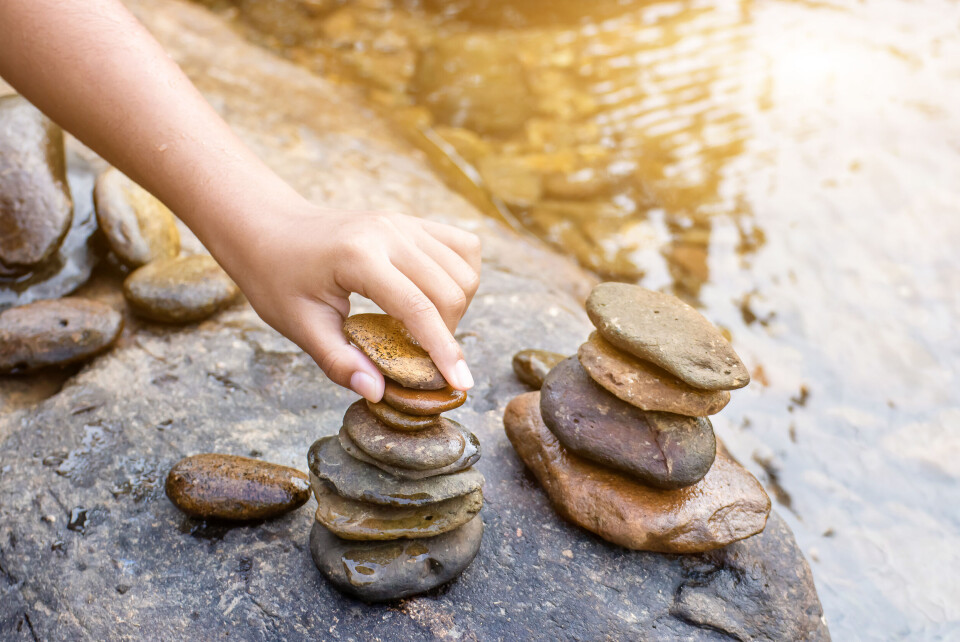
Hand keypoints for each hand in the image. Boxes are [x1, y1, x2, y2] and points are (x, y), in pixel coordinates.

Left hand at [218, 197, 480, 401]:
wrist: (269, 228)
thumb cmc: (277, 279)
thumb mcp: (299, 326)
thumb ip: (339, 361)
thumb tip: (378, 392)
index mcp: (359, 256)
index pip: (418, 308)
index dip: (444, 350)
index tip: (461, 385)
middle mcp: (389, 232)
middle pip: (450, 290)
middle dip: (448, 333)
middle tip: (419, 355)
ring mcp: (403, 222)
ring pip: (464, 269)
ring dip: (456, 306)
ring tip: (424, 326)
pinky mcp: (411, 221)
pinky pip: (463, 247)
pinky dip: (463, 276)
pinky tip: (436, 296)